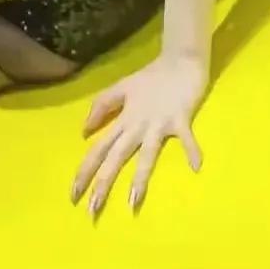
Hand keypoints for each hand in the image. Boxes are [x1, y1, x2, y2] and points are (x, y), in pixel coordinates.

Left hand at [72, 55, 205, 214]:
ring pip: (146, 154)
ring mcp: (159, 122)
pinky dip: (192, 150)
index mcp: (124, 119)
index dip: (85, 170)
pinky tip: (196, 167)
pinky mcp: (181, 118)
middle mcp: (138, 124)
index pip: (99, 148)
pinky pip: (186, 137)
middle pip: (116, 156)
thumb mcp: (122, 87)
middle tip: (92, 210)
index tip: (73, 195)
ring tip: (132, 203)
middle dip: (103, 183)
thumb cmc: (152, 76)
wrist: (180, 58)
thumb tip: (83, 131)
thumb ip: (102, 106)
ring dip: (140, 178)